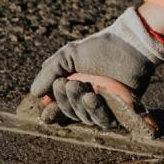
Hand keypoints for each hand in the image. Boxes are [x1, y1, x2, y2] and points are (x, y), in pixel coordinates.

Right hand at [29, 7, 163, 128]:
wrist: (128, 44)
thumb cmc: (99, 48)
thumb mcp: (69, 55)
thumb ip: (50, 72)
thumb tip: (34, 93)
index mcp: (75, 91)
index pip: (60, 108)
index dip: (52, 110)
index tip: (46, 107)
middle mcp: (89, 102)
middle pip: (73, 113)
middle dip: (68, 101)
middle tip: (70, 84)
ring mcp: (106, 107)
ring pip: (90, 118)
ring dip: (84, 107)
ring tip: (86, 92)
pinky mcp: (123, 112)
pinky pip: (109, 120)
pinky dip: (100, 111)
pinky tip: (95, 98)